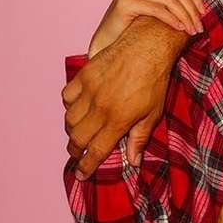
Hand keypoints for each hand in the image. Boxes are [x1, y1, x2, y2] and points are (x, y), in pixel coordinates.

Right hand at [62, 18, 186, 176]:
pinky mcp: (84, 75)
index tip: (81, 175)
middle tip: (78, 155)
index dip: (87, 166)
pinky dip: (69, 105)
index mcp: (119, 120)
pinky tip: (78, 108)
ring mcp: (90, 90)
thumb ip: (139, 138)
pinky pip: (67, 96)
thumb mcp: (153, 113)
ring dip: (72, 130)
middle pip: (77, 138)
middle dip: (75, 151)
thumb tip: (133, 162)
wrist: (147, 47)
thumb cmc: (155, 81)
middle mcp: (100, 107)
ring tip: (79, 133)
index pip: (96, 150)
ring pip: (69, 119)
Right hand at [89, 0, 204, 57]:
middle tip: (200, 26)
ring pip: (169, 0)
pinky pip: (158, 10)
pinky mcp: (125, 2)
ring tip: (192, 30)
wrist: (111, 37)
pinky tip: (180, 29)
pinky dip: (172, 20)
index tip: (203, 12)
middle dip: (192, 9)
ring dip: (185, 17)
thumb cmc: (135, 18)